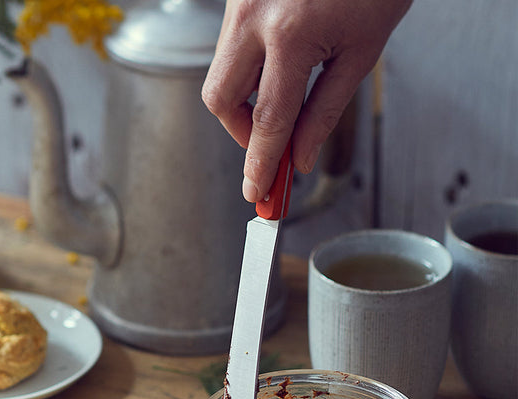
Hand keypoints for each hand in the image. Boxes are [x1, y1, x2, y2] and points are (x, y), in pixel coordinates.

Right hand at [202, 0, 411, 201]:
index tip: (258, 193)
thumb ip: (326, 110)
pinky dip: (249, 70)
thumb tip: (300, 156)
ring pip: (221, 74)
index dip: (261, 165)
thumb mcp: (363, 49)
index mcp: (291, 33)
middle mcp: (254, 16)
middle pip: (221, 100)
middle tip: (271, 143)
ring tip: (282, 101)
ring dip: (245, 101)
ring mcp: (241, 1)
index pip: (267, 121)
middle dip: (242, 132)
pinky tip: (279, 67)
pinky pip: (231, 48)